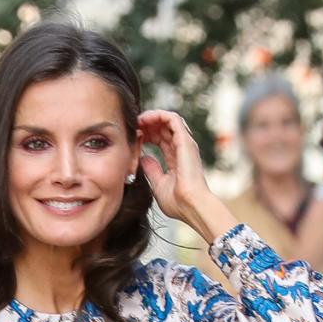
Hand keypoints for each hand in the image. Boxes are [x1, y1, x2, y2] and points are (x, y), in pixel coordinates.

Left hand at [137, 110, 214, 225]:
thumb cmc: (178, 202)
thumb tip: (143, 158)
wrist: (191, 206)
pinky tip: (144, 119)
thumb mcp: (158, 184)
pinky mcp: (185, 140)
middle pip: (163, 128)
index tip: (133, 137)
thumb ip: (151, 170)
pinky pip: (172, 118)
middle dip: (146, 125)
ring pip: (167, 120)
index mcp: (176, 159)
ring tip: (137, 121)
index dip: (146, 135)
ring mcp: (185, 143)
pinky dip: (158, 115)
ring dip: (151, 117)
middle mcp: (182, 149)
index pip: (161, 139)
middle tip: (132, 126)